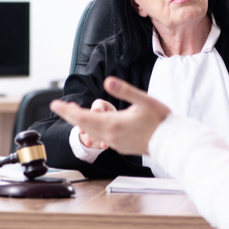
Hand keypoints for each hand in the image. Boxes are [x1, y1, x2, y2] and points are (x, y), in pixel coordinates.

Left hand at [51, 77, 170, 155]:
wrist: (172, 141)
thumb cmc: (160, 120)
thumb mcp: (143, 100)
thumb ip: (124, 90)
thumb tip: (107, 81)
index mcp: (113, 123)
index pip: (82, 117)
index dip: (67, 110)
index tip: (55, 104)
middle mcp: (110, 136)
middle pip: (83, 125)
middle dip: (70, 115)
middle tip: (59, 107)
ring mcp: (115, 143)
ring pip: (91, 132)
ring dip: (83, 122)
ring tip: (79, 112)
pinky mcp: (121, 147)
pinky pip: (101, 138)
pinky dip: (93, 129)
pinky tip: (97, 123)